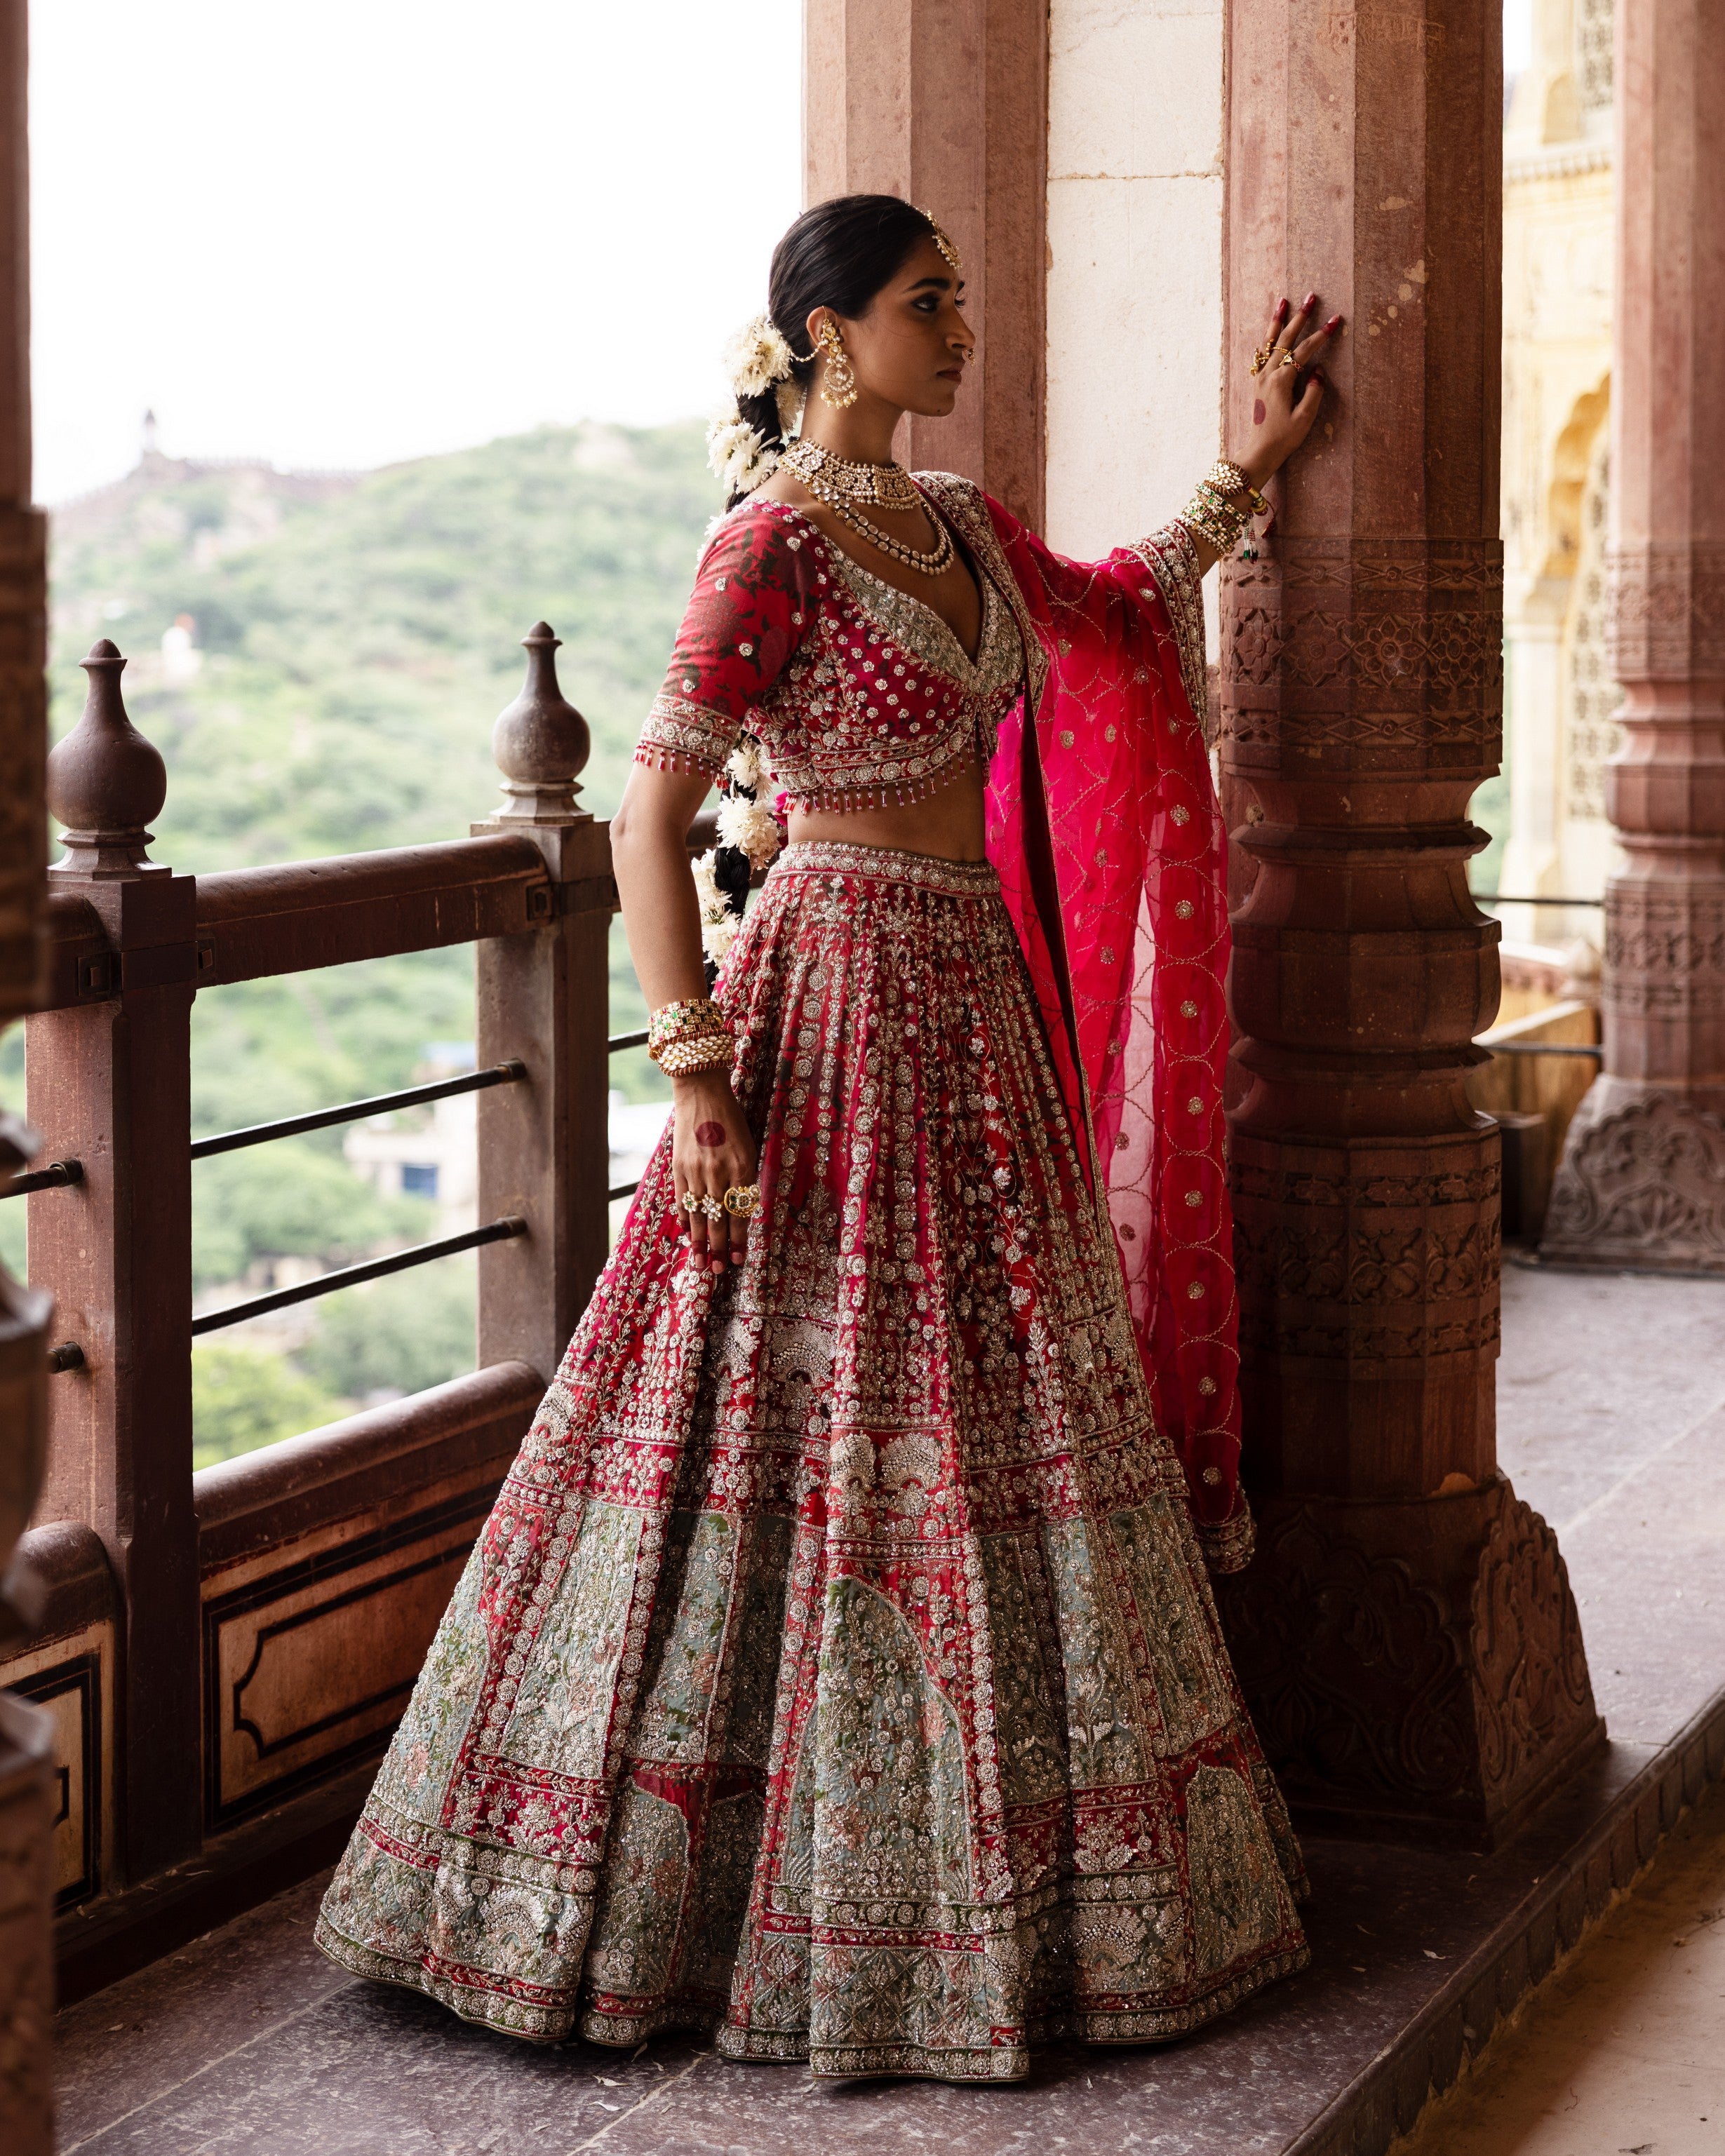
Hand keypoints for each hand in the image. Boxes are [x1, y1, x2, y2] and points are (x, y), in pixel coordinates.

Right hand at [670, 1072, 759, 1274]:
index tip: (738, 1260)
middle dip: (718, 1247)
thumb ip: (744, 1179)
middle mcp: (719, 1172)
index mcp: (742, 1167)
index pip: (740, 1212)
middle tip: (717, 1270)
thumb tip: (739, 1211)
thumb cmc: (731, 1121)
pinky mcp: (678, 1166)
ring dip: (699, 1241)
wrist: (702, 1093)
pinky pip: (681, 1199)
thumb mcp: (747, 1148)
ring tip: (700, 1263)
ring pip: (698, 1214)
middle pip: (718, 1218)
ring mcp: (696, 1170)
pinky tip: (687, 1234)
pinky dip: (684, 1218)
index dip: (738, 1238)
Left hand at [1235, 292, 1342, 488]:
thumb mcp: (1304, 418)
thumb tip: (1318, 370)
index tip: (1335, 320)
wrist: (1259, 452)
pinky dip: (1267, 339)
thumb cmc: (1283, 438)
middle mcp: (1267, 375)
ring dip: (1279, 321)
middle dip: (1300, 317)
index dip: (1320, 336)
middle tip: (1311, 297)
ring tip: (1283, 301)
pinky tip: (1270, 332)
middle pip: (1285, 339)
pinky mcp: (1256, 384)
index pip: (1304, 352)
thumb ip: (1314, 392)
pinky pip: (1261, 354)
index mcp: (1281, 381)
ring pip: (1270, 343)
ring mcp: (1259, 378)